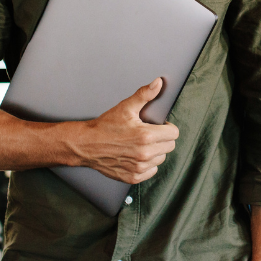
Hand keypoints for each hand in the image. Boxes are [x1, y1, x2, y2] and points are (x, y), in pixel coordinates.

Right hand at [64, 78, 179, 183]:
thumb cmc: (105, 126)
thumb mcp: (125, 107)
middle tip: (149, 133)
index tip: (158, 125)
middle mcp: (145, 154)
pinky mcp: (133, 177)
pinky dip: (147, 165)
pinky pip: (151, 171)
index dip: (167, 127)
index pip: (174, 134)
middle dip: (162, 139)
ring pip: (161, 159)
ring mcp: (139, 167)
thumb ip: (144, 95)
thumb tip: (158, 83)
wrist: (86, 144)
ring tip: (141, 144)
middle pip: (170, 146)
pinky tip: (137, 156)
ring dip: (155, 152)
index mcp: (146, 136)